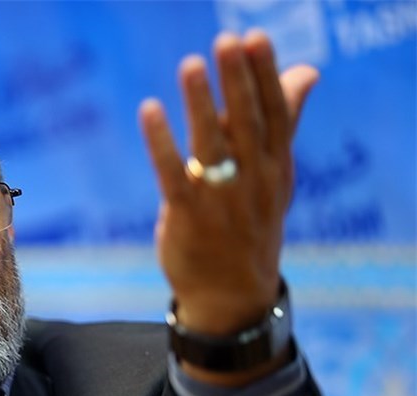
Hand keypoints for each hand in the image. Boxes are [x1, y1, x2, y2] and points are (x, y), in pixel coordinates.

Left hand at [139, 30, 318, 335]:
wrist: (233, 294)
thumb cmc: (250, 223)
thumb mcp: (274, 175)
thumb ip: (283, 122)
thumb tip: (307, 71)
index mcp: (275, 167)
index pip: (275, 114)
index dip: (265, 76)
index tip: (254, 39)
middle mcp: (252, 181)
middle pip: (246, 124)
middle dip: (237, 82)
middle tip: (227, 41)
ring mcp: (220, 200)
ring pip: (210, 146)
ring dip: (199, 104)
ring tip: (190, 65)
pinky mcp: (187, 216)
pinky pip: (172, 174)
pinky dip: (161, 142)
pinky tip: (150, 110)